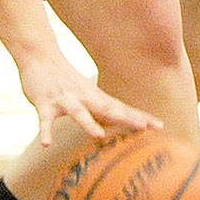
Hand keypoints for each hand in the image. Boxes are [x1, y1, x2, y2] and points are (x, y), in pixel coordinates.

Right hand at [17, 52, 161, 145]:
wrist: (39, 54)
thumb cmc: (64, 78)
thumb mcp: (85, 92)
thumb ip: (100, 107)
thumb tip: (116, 123)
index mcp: (95, 96)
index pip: (121, 108)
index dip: (139, 117)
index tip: (159, 126)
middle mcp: (84, 97)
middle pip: (107, 109)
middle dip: (125, 118)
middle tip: (144, 127)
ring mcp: (64, 98)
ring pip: (77, 111)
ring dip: (87, 123)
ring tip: (98, 136)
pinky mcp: (44, 102)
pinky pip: (44, 119)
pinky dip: (45, 130)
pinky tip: (46, 144)